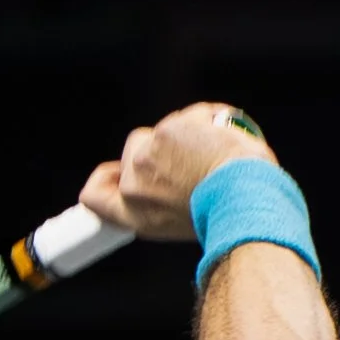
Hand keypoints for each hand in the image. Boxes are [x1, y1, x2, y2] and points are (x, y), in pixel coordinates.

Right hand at [80, 103, 273, 243]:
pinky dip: (210, 121)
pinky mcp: (166, 132)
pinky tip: (225, 136)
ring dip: (189, 134)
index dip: (103, 179)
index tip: (116, 171)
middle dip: (162, 148)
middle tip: (195, 160)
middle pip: (134, 151)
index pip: (95, 195)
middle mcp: (133, 187)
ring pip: (164, 130)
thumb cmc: (227, 217)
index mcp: (136, 215)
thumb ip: (161, 201)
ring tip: (218, 154)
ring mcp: (146, 156)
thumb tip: (168, 177)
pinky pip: (190, 116)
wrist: (244, 203)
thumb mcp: (183, 223)